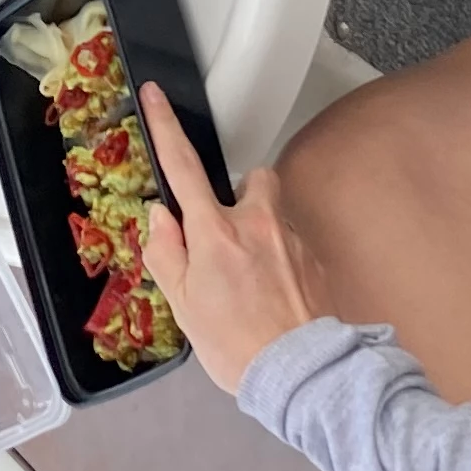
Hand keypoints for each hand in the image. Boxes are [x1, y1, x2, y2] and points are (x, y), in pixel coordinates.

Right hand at [142, 88, 323, 395]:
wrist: (301, 374)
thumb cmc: (235, 346)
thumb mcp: (183, 304)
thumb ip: (166, 252)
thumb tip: (162, 216)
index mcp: (216, 232)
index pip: (183, 166)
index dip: (165, 127)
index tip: (155, 96)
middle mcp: (258, 223)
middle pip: (251, 180)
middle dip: (239, 197)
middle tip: (226, 238)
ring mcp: (292, 237)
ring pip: (275, 211)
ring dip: (263, 227)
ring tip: (254, 272)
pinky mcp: (316, 257)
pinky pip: (293, 240)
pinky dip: (281, 257)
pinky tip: (275, 293)